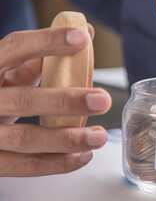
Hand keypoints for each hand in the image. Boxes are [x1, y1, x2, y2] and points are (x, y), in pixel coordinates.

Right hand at [0, 25, 111, 176]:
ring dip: (67, 139)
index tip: (81, 38)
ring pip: (25, 138)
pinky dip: (58, 163)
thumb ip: (39, 59)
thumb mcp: (8, 75)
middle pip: (22, 100)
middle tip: (102, 100)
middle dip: (66, 101)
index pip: (13, 48)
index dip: (47, 42)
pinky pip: (25, 166)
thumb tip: (82, 34)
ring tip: (98, 136)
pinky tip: (82, 155)